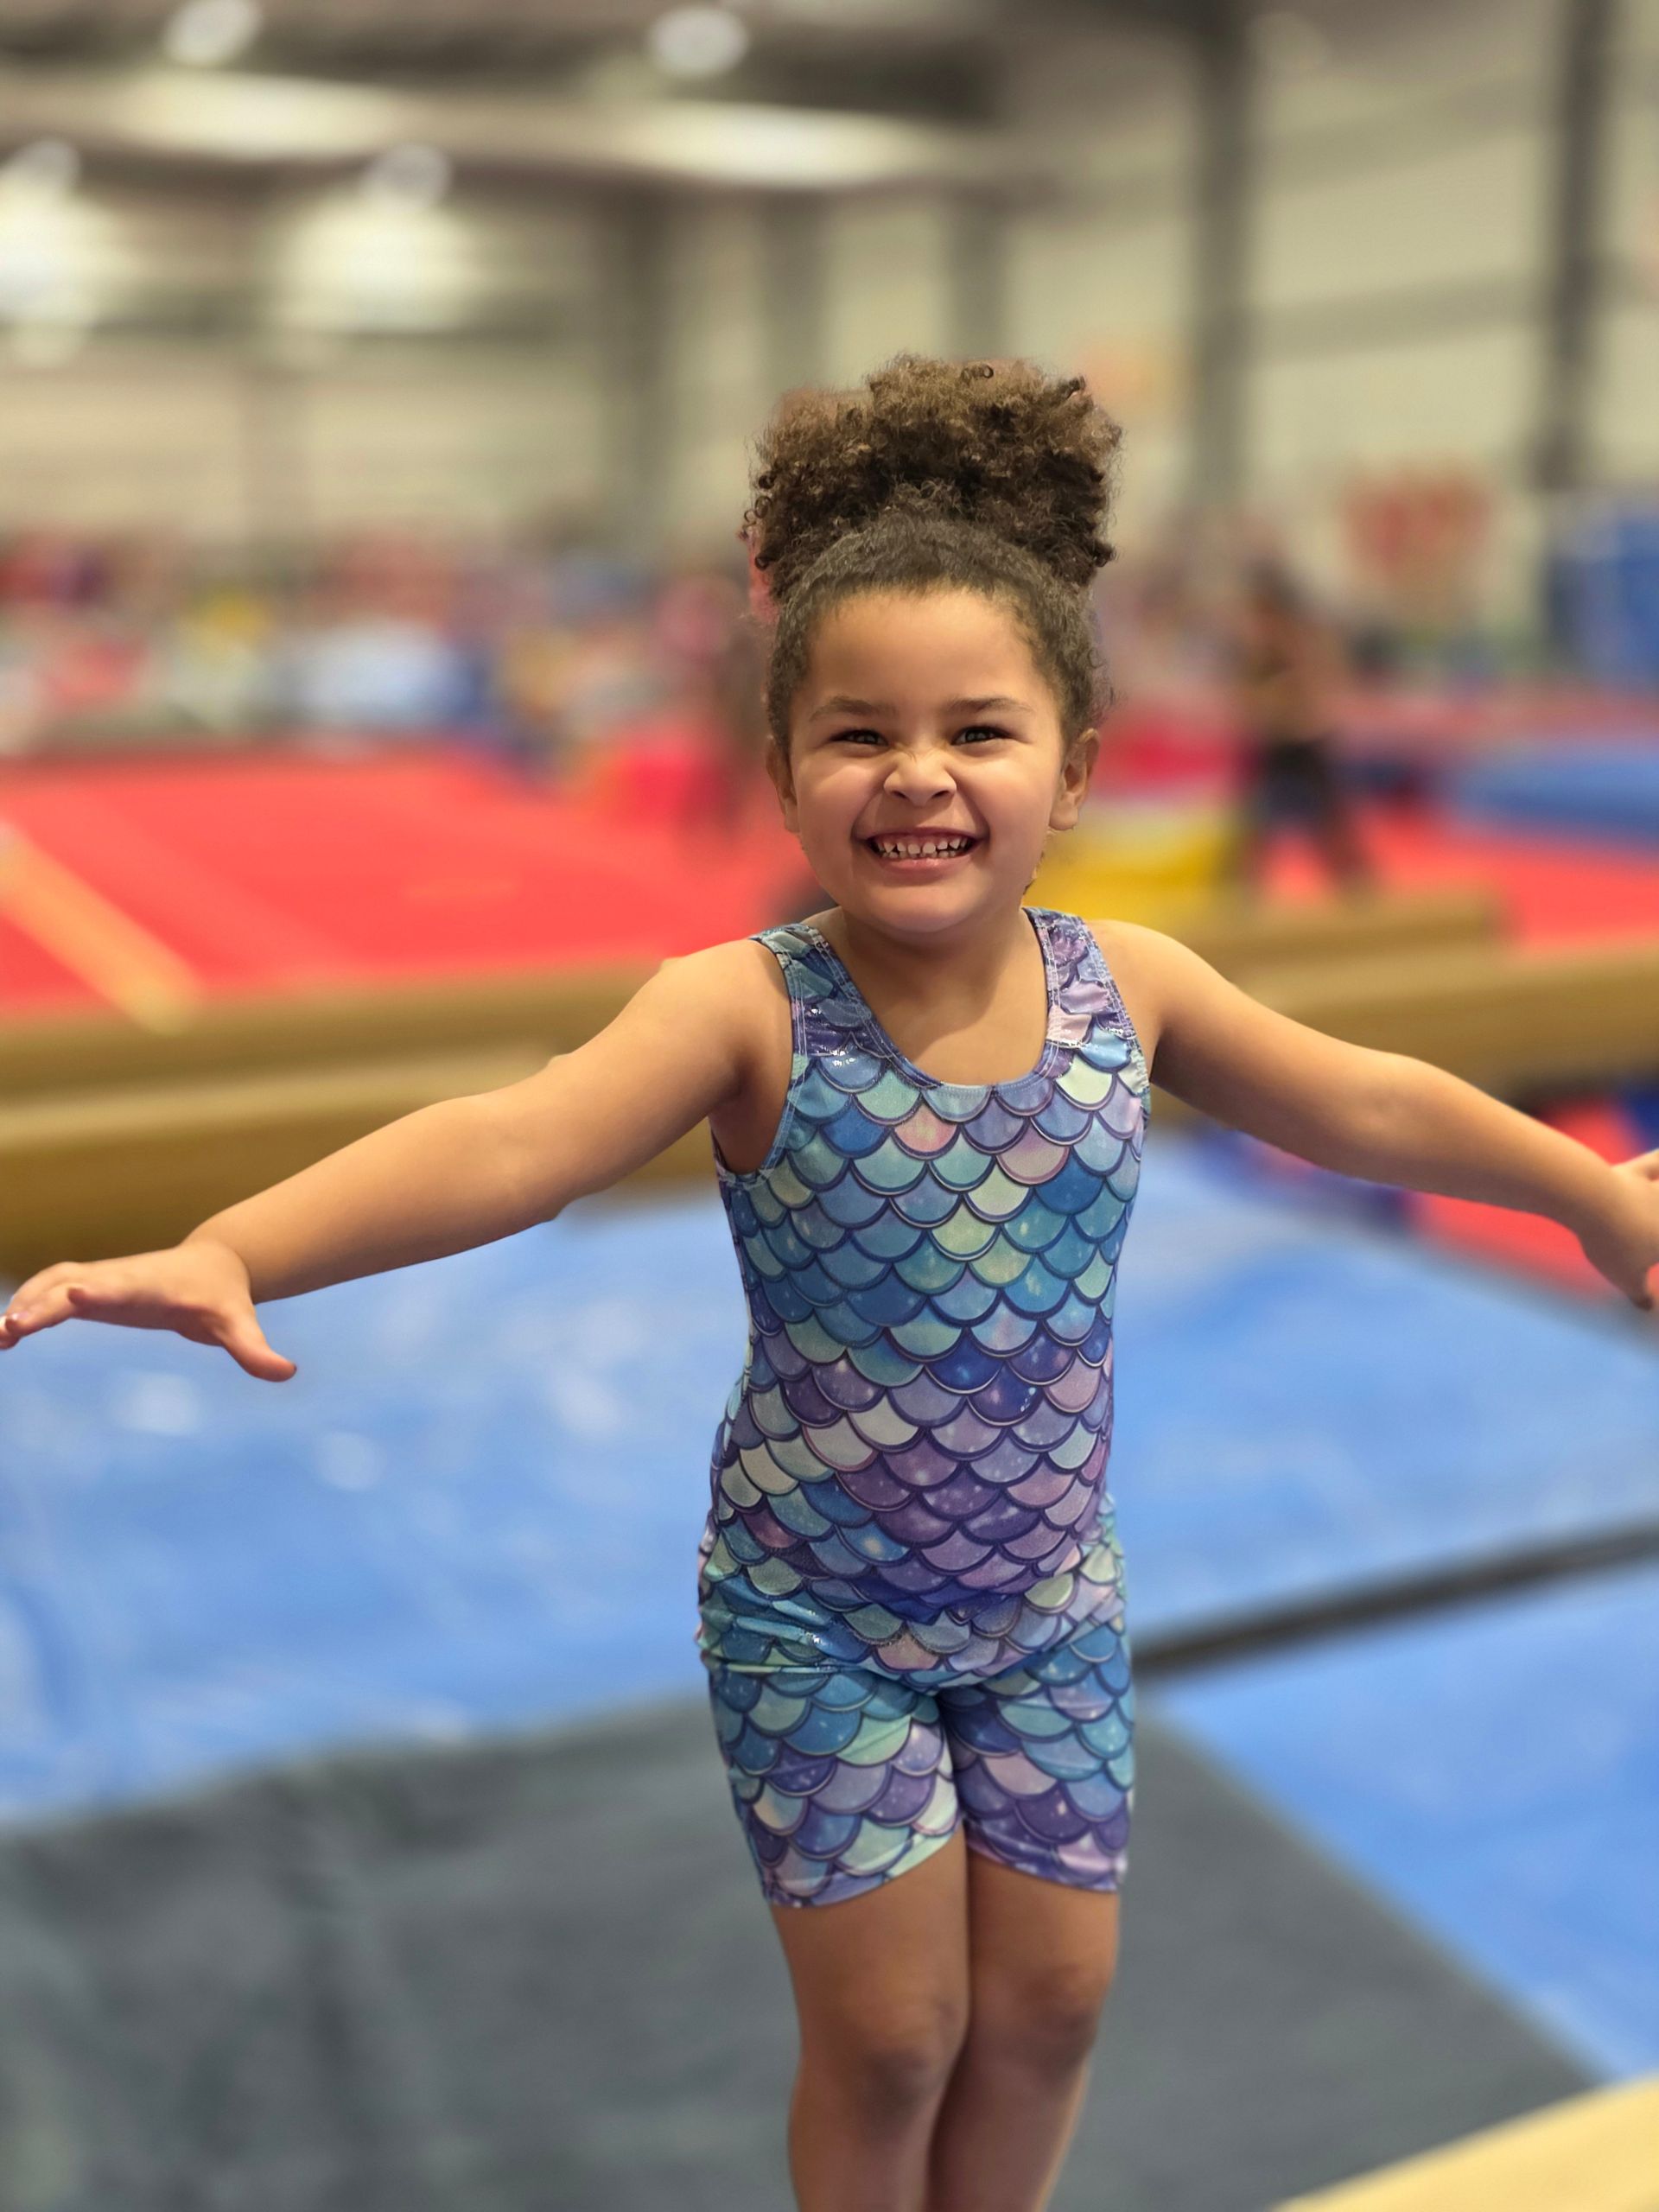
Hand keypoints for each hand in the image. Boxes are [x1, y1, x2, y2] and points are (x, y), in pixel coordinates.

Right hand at [0, 1238, 296, 1380]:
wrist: (212, 1266)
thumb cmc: (223, 1297)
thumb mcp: (240, 1323)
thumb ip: (256, 1350)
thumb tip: (287, 1373)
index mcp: (152, 1287)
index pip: (122, 1284)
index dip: (100, 1287)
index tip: (75, 1293)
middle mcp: (119, 1278)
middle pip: (73, 1284)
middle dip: (41, 1302)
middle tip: (9, 1329)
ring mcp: (101, 1279)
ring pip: (52, 1284)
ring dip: (23, 1304)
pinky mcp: (89, 1287)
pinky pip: (48, 1291)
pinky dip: (24, 1305)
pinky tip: (2, 1335)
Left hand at [1576, 1148, 1658, 1309]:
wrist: (1590, 1199)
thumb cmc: (1610, 1242)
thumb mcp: (1624, 1277)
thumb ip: (1640, 1294)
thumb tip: (1646, 1307)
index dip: (1658, 1249)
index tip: (1657, 1250)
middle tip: (1656, 1228)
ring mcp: (1655, 1190)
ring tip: (1658, 1190)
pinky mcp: (1634, 1172)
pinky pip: (1654, 1162)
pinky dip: (1658, 1160)